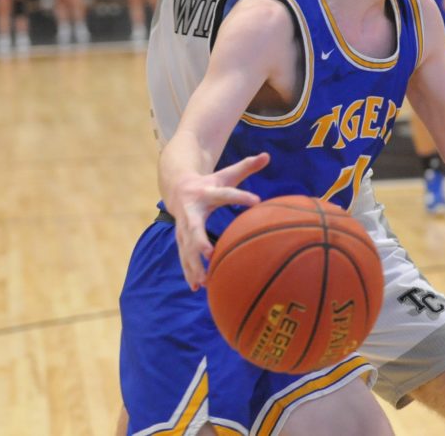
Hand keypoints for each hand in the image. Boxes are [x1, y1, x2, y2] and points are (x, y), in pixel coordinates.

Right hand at [167, 153, 269, 290]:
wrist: (176, 187)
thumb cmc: (209, 183)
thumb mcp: (226, 174)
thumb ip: (246, 167)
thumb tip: (268, 155)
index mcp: (206, 192)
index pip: (225, 193)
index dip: (240, 196)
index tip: (256, 200)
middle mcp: (191, 211)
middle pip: (194, 228)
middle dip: (199, 242)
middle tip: (208, 254)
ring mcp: (183, 226)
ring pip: (186, 247)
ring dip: (193, 264)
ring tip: (204, 281)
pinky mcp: (181, 238)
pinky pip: (184, 256)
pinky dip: (189, 271)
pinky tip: (197, 287)